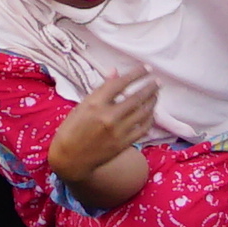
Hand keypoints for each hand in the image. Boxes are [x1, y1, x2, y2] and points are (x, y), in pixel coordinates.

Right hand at [50, 75, 159, 190]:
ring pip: (143, 112)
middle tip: (157, 82)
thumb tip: (115, 71)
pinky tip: (151, 113)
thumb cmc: (72, 129)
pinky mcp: (123, 144)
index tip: (147, 68)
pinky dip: (150, 119)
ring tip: (155, 95)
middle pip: (136, 97)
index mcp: (94, 104)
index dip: (137, 74)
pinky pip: (143, 128)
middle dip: (150, 87)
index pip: (120, 83)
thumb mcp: (82, 105)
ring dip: (152, 102)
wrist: (70, 158)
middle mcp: (108, 116)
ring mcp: (117, 131)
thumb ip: (101, 89)